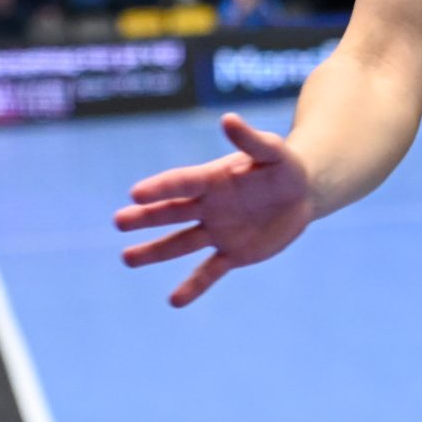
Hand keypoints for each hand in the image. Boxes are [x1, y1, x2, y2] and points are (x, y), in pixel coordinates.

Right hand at [114, 113, 313, 305]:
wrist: (302, 192)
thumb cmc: (283, 166)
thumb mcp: (273, 151)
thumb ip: (251, 139)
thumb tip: (228, 119)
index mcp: (213, 179)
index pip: (182, 183)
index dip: (161, 188)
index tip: (136, 194)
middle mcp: (209, 206)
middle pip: (172, 212)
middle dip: (147, 218)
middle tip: (119, 222)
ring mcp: (218, 231)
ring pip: (182, 243)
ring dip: (155, 251)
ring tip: (127, 258)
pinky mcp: (234, 253)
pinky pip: (210, 271)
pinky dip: (194, 286)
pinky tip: (174, 301)